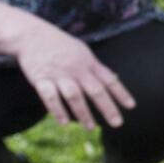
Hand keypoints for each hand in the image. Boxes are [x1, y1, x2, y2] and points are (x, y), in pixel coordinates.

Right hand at [13, 23, 135, 129]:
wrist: (31, 34)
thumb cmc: (60, 45)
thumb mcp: (82, 51)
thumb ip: (95, 67)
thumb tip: (113, 79)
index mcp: (88, 62)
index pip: (108, 79)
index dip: (121, 93)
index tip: (131, 106)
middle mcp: (76, 69)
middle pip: (95, 90)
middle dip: (107, 108)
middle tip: (117, 123)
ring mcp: (58, 74)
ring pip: (74, 96)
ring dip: (83, 113)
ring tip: (91, 127)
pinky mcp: (41, 78)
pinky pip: (50, 97)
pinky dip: (57, 110)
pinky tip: (64, 123)